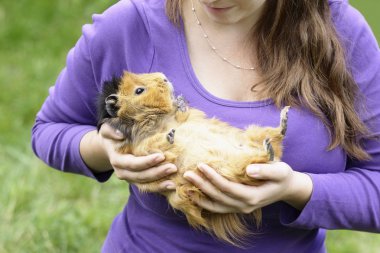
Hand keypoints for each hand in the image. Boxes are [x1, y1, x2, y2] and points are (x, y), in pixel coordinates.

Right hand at [99, 123, 176, 190]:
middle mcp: (123, 173)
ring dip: (160, 184)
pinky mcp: (137, 182)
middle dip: (157, 173)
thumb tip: (120, 135)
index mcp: (117, 160)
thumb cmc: (113, 134)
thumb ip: (111, 131)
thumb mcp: (108, 129)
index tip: (161, 156)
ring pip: (145, 185)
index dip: (147, 162)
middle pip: (141, 176)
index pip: (133, 163)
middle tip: (173, 168)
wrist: (112, 147)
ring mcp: (130, 179)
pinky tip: (172, 186)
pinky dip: (160, 188)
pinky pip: (149, 187)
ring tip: (174, 183)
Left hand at [183, 162, 312, 213]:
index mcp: (253, 196)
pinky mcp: (237, 207)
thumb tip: (248, 170)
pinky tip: (195, 194)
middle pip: (218, 197)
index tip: (200, 165)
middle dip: (201, 185)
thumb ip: (266, 170)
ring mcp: (240, 208)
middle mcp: (244, 205)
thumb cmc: (283, 176)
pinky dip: (205, 202)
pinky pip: (218, 207)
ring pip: (216, 205)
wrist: (286, 188)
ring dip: (200, 196)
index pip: (227, 187)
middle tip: (186, 174)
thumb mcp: (280, 170)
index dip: (213, 177)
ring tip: (185, 187)